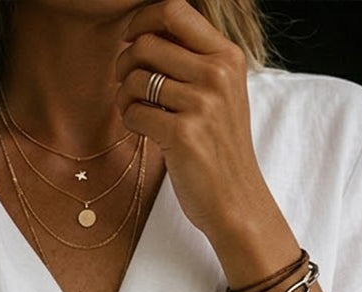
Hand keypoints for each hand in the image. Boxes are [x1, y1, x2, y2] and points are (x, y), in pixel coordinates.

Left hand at [114, 0, 279, 253]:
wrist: (237, 202)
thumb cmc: (221, 149)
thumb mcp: (221, 95)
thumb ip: (194, 62)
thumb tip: (145, 34)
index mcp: (228, 57)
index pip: (175, 11)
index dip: (142, 19)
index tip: (131, 38)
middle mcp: (217, 75)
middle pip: (147, 43)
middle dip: (125, 62)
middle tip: (124, 83)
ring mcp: (201, 104)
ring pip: (136, 78)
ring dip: (124, 95)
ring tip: (133, 110)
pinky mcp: (182, 134)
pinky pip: (134, 113)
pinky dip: (129, 120)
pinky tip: (141, 130)